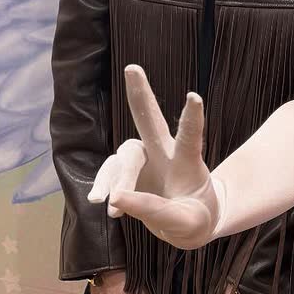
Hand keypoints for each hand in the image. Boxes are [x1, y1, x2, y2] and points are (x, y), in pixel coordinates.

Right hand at [88, 65, 220, 248]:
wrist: (187, 223)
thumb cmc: (194, 220)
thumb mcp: (185, 225)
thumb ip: (155, 212)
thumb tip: (116, 199)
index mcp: (187, 163)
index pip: (190, 137)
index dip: (192, 118)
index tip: (195, 96)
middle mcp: (163, 153)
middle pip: (150, 120)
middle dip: (141, 94)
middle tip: (133, 68)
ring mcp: (143, 160)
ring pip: (123, 157)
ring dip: (117, 179)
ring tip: (112, 207)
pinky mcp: (126, 171)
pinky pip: (109, 173)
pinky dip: (103, 185)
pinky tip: (99, 200)